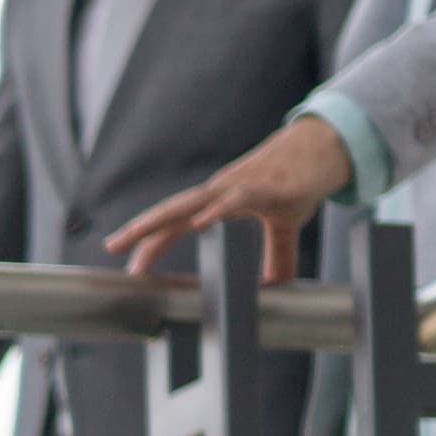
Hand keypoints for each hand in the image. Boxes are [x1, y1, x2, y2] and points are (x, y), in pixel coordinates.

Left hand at [107, 113, 355, 282]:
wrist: (324, 148)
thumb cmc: (297, 183)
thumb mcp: (284, 225)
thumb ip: (277, 256)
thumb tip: (276, 287)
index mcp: (218, 202)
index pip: (176, 223)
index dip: (153, 242)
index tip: (131, 267)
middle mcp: (220, 192)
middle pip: (172, 211)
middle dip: (140, 229)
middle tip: (111, 247)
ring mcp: (239, 187)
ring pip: (193, 202)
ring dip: (162, 218)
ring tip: (136, 234)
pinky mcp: (265, 187)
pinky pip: (235, 200)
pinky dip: (215, 211)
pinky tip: (199, 223)